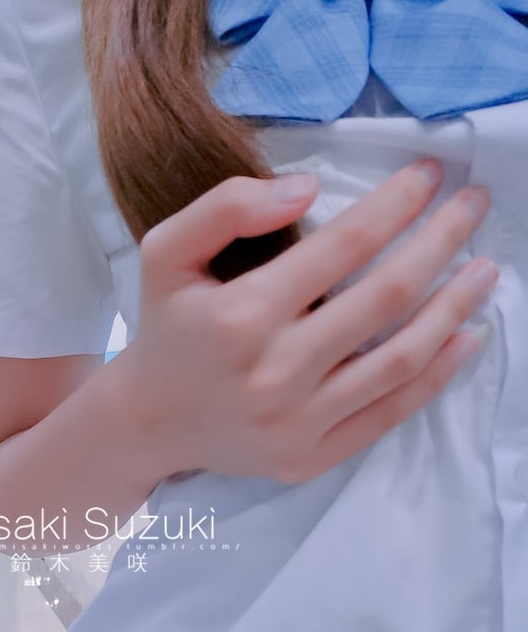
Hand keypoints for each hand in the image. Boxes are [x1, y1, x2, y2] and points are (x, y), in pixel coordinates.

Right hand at [123, 160, 496, 483]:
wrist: (147, 422)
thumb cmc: (167, 329)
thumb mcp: (166, 252)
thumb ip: (227, 207)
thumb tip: (309, 187)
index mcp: (241, 316)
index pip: (344, 246)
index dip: (396, 204)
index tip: (429, 174)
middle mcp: (274, 373)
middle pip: (386, 298)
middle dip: (441, 242)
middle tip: (473, 206)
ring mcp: (295, 423)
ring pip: (400, 359)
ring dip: (454, 308)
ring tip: (485, 270)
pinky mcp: (308, 457)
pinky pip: (389, 415)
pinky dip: (437, 375)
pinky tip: (466, 337)